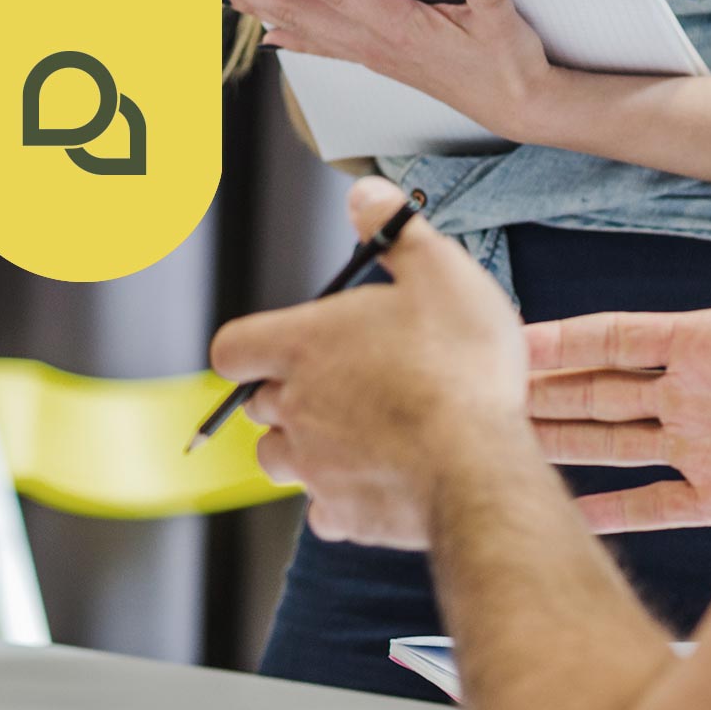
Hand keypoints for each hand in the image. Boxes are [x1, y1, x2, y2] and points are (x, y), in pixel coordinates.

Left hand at [210, 177, 527, 548]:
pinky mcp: (342, 515)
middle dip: (286, 395)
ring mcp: (314, 465)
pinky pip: (320, 510)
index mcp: (304, 345)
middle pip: (257, 405)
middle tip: (339, 386)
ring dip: (303, 447)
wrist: (477, 464)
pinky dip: (337, 498)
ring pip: (277, 459)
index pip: (232, 348)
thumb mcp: (442, 273)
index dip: (248, 349)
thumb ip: (397, 231)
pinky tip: (375, 480)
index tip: (274, 349)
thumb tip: (364, 194)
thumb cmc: (462, 368)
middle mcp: (295, 407)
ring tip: (352, 435)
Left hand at [222, 0, 551, 140]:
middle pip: (300, 9)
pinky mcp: (380, 60)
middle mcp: (376, 44)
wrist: (517, 107)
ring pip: (303, 27)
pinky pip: (323, 47)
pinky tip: (268, 35)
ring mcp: (374, 54)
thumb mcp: (505, 25)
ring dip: (260, 7)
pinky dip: (290, 38)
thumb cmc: (508, 66)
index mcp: (399, 29)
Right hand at [526, 153, 710, 533]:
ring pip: (614, 446)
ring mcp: (707, 449)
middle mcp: (697, 397)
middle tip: (488, 396)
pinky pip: (653, 506)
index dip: (562, 340)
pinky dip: (609, 513)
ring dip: (563, 445)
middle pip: (600, 392)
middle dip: (546, 393)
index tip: (511, 342)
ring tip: (509, 446)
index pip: (615, 339)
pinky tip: (568, 514)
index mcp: (709, 345)